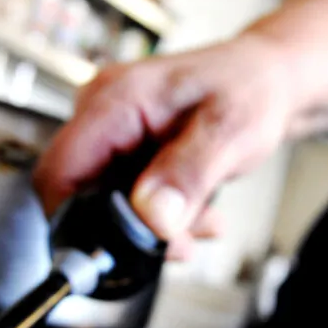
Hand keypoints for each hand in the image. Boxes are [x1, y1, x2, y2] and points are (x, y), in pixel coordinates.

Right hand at [33, 35, 296, 259]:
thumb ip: (189, 175)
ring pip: (99, 201)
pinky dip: (153, 214)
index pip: (59, 172)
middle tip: (179, 241)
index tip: (118, 250)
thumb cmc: (251, 87)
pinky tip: (191, 212)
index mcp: (115, 100)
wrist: (268, 77)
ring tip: (199, 222)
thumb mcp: (231, 131)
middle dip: (126, 228)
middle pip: (78, 192)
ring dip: (148, 226)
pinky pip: (118, 194)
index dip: (76, 219)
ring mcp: (107, 130)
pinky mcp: (119, 147)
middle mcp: (100, 112)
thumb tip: (153, 218)